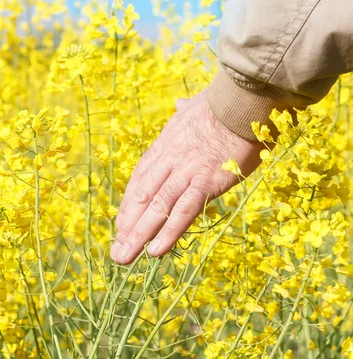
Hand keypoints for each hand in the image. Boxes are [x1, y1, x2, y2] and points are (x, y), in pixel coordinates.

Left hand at [110, 89, 263, 264]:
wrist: (241, 101)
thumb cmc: (224, 103)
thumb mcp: (196, 104)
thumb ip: (185, 110)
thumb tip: (180, 104)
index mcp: (166, 145)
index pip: (140, 179)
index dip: (129, 204)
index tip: (121, 224)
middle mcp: (169, 160)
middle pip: (142, 196)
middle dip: (128, 226)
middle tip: (117, 251)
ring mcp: (186, 172)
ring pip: (157, 207)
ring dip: (138, 235)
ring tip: (124, 257)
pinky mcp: (206, 182)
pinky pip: (184, 211)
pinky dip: (168, 232)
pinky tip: (155, 251)